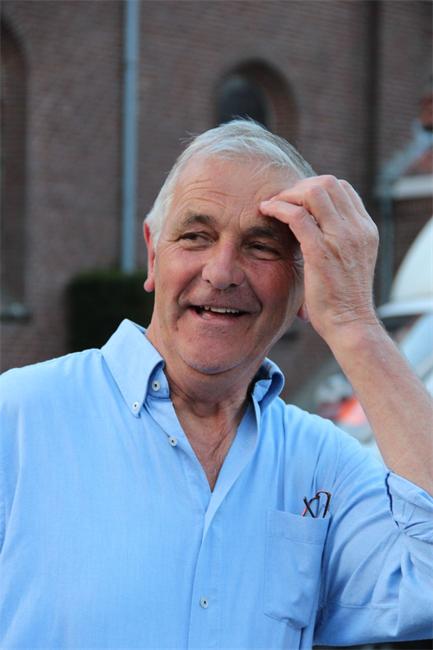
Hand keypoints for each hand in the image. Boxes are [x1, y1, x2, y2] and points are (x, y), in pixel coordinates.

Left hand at [260, 175, 379, 345]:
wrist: (350, 324)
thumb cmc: (342, 299)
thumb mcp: (348, 262)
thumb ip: (338, 241)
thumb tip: (314, 227)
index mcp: (366, 229)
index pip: (342, 189)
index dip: (315, 189)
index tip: (295, 201)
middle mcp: (357, 229)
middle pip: (329, 183)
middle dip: (300, 187)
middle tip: (280, 200)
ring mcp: (342, 238)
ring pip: (314, 192)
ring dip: (288, 194)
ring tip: (272, 205)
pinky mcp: (321, 251)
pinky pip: (297, 216)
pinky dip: (279, 208)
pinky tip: (266, 212)